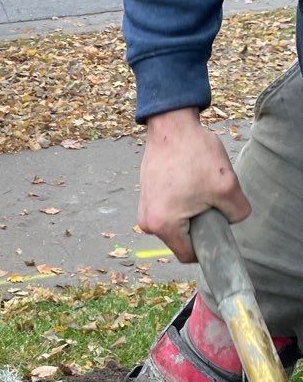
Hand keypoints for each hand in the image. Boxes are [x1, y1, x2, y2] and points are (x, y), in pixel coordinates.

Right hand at [138, 109, 251, 262]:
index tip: (218, 226)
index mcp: (163, 225)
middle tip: (210, 199)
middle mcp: (147, 222)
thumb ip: (237, 213)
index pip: (188, 255)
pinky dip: (182, 201)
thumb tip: (233, 220)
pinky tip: (189, 181)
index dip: (208, 246)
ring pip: (176, 224)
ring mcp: (144, 209)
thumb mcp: (226, 186)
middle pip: (182, 239)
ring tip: (198, 187)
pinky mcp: (146, 196)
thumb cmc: (194, 154)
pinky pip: (169, 210)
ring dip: (191, 212)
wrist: (171, 125)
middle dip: (199, 225)